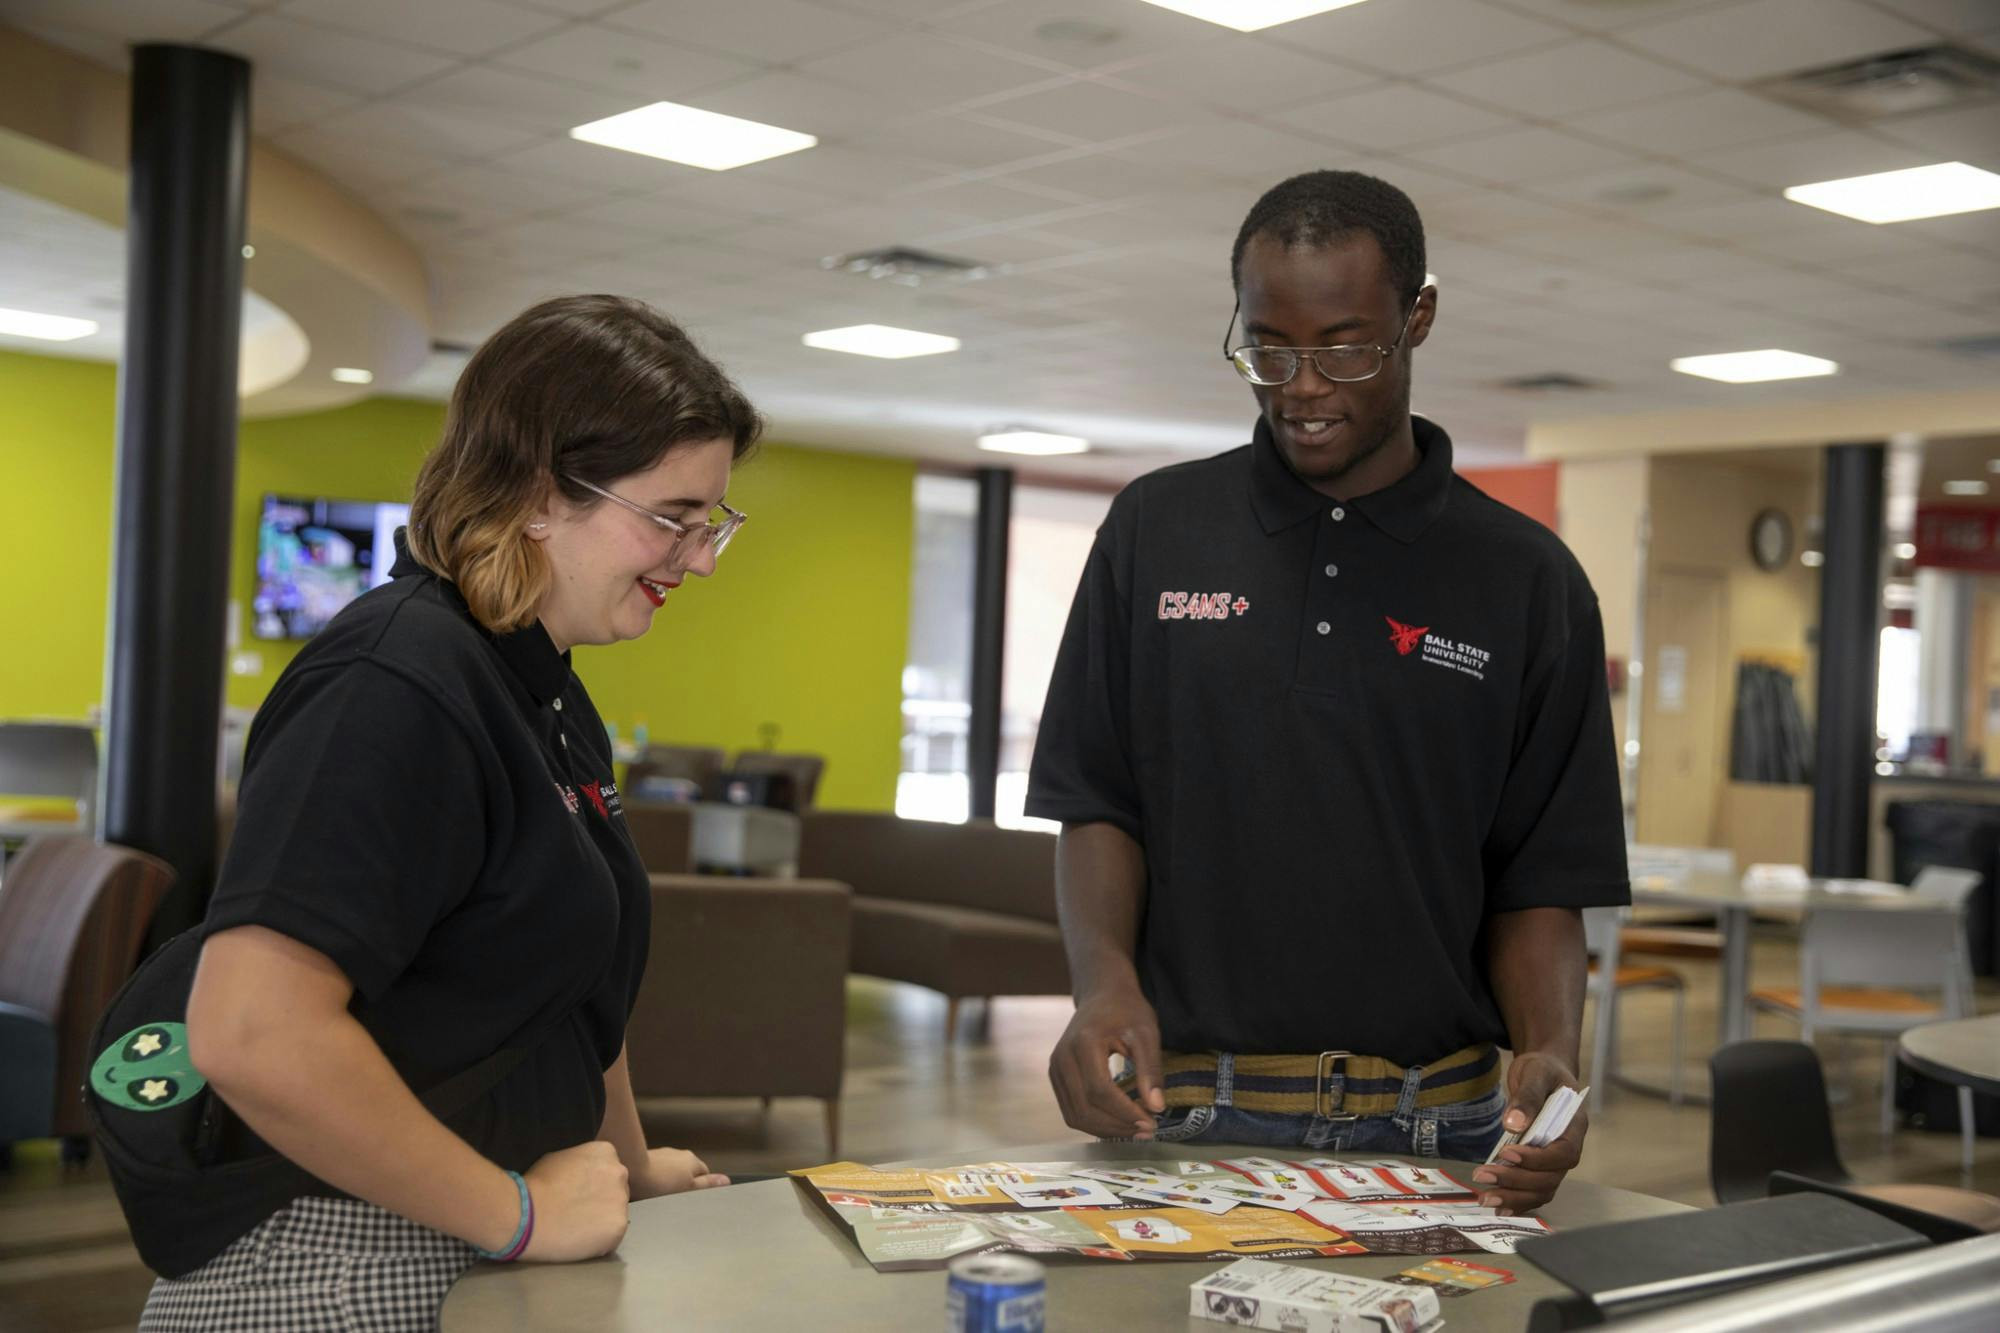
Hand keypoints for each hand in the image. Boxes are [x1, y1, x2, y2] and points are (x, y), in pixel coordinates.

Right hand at [519, 1140, 629, 1260]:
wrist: (527, 1216)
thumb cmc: (536, 1186)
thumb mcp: (559, 1158)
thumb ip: (579, 1163)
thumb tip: (581, 1174)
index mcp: (606, 1152)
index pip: (609, 1169)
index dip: (593, 1184)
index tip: (578, 1194)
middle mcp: (620, 1173)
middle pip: (616, 1190)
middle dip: (601, 1201)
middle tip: (577, 1212)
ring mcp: (621, 1200)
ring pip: (615, 1214)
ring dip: (601, 1221)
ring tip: (575, 1228)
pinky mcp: (619, 1227)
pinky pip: (613, 1236)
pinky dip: (599, 1241)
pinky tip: (579, 1239)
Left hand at [631, 1146, 728, 1199]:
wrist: (631, 1168)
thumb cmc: (660, 1182)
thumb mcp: (688, 1187)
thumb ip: (706, 1184)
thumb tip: (726, 1180)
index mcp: (693, 1160)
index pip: (704, 1174)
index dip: (699, 1187)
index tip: (691, 1198)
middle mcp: (680, 1154)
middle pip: (687, 1171)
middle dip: (682, 1183)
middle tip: (674, 1199)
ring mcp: (663, 1154)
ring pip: (672, 1170)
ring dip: (668, 1180)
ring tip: (658, 1195)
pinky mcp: (648, 1157)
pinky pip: (657, 1170)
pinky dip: (655, 1178)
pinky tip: (647, 1189)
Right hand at [1048, 984, 1164, 1138]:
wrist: (1102, 995)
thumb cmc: (1126, 1010)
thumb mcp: (1146, 1033)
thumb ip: (1151, 1069)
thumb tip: (1157, 1108)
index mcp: (1083, 1044)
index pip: (1100, 1091)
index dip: (1125, 1113)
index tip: (1152, 1123)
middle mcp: (1062, 1058)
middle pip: (1084, 1108)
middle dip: (1117, 1126)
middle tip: (1147, 1131)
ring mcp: (1055, 1069)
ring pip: (1075, 1116)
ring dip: (1106, 1130)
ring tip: (1135, 1129)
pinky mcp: (1056, 1077)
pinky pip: (1071, 1110)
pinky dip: (1094, 1122)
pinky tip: (1118, 1122)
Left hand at [1469, 1051, 1585, 1215]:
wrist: (1543, 1072)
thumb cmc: (1542, 1070)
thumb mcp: (1535, 1072)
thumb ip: (1527, 1097)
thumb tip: (1513, 1124)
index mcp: (1574, 1126)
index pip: (1563, 1153)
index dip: (1537, 1159)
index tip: (1506, 1154)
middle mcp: (1568, 1148)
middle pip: (1550, 1177)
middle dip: (1516, 1181)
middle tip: (1483, 1176)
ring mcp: (1555, 1160)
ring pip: (1542, 1189)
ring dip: (1514, 1197)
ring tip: (1484, 1198)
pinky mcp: (1540, 1165)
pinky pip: (1535, 1190)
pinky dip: (1518, 1201)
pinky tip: (1498, 1206)